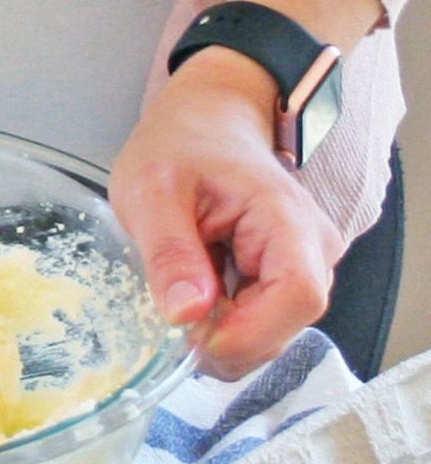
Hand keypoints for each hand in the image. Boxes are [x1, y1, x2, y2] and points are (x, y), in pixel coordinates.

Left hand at [109, 46, 343, 379]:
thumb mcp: (151, 191)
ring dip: (220, 334)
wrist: (205, 121)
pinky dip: (222, 325)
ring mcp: (304, 266)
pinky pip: (259, 324)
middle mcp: (312, 248)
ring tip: (178, 294)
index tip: (190, 337)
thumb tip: (187, 313)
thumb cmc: (179, 146)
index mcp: (285, 218)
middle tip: (169, 313)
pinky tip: (194, 295)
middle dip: (225, 342)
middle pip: (284, 328)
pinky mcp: (285, 279)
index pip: (298, 296)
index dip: (247, 334)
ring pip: (270, 334)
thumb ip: (169, 252)